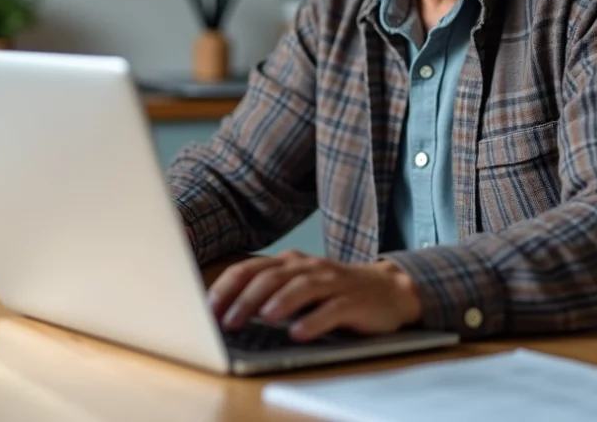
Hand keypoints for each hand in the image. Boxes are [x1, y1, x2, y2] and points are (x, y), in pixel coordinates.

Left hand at [207, 250, 421, 341]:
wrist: (389, 290)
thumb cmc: (334, 292)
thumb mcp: (299, 287)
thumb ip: (268, 293)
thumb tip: (225, 312)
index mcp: (289, 263)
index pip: (250, 269)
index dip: (227, 287)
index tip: (207, 309)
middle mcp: (308, 267)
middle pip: (271, 276)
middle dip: (246, 298)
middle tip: (227, 320)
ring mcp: (333, 282)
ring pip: (301, 287)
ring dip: (279, 302)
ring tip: (262, 318)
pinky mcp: (354, 301)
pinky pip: (332, 309)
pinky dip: (314, 321)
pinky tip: (298, 333)